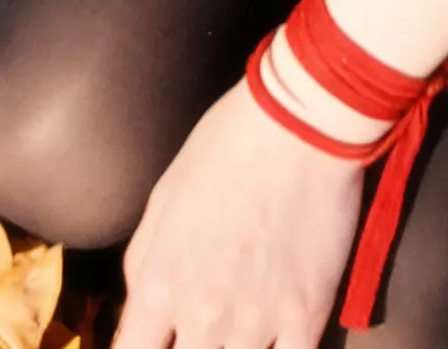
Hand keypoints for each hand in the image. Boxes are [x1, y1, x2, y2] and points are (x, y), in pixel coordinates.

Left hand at [115, 76, 368, 348]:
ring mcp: (258, 321)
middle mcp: (203, 316)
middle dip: (188, 348)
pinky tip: (275, 341)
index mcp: (161, 286)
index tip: (155, 340)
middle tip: (201, 328)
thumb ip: (144, 264)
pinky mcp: (307, 315)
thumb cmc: (225, 147)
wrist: (301, 122)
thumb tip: (139, 311)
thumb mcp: (163, 198)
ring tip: (237, 331)